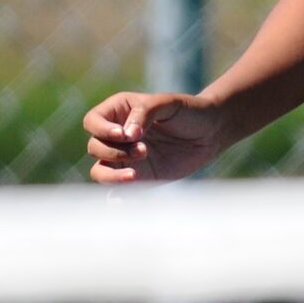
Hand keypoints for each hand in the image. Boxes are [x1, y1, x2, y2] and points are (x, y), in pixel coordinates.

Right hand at [83, 91, 224, 183]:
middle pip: (94, 147)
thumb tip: (127, 136)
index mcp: (120, 111)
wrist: (210, 132)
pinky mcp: (138, 177)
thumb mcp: (167, 103)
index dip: (101, 130)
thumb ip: (144, 113)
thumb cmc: (188, 111)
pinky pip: (116, 190)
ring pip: (99, 171)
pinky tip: (122, 199)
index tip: (124, 135)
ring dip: (112, 175)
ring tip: (135, 174)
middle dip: (114, 152)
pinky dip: (115, 196)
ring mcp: (126, 158)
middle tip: (144, 150)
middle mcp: (118, 136)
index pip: (93, 121)